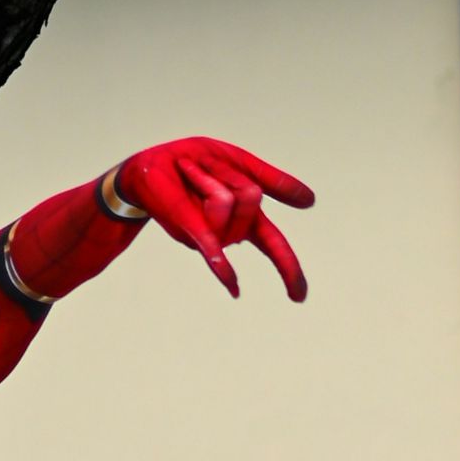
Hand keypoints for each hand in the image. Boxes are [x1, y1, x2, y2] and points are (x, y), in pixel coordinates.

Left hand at [116, 137, 314, 300]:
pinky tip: (233, 285)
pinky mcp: (186, 228)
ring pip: (227, 202)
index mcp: (245, 216)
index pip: (274, 244)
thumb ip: (272, 182)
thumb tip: (311, 202)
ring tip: (188, 173)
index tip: (299, 298)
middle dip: (232, 176)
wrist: (148, 167)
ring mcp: (207, 232)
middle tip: (202, 168)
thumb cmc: (194, 164)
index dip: (289, 269)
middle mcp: (227, 230)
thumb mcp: (238, 162)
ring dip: (208, 177)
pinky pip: (210, 246)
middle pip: (252, 198)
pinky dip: (222, 263)